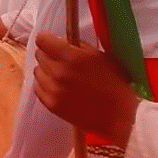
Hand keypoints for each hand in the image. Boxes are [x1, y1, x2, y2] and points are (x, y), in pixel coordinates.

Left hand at [33, 32, 139, 146]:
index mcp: (72, 57)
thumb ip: (80, 47)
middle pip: (39, 55)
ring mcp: (53, 89)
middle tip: (62, 61)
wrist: (120, 118)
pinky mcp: (51, 104)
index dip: (47, 39)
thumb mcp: (102, 57)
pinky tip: (60, 89)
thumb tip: (63, 42)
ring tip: (62, 76)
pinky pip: (38, 88)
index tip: (53, 43)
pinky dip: (46, 86)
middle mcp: (58, 72)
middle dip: (50, 55)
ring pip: (38, 71)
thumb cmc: (116, 85)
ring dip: (47, 71)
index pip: (42, 40)